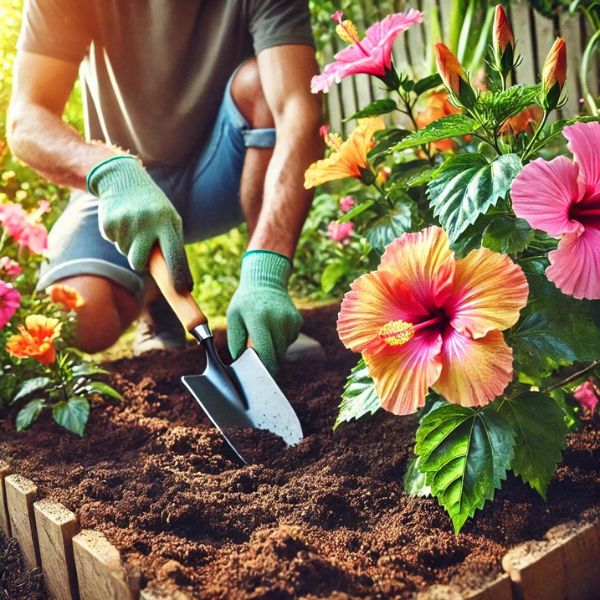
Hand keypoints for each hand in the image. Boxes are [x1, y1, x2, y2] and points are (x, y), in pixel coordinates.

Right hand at [87, 155, 191, 291]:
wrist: (123, 179)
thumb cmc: (154, 208)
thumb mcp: (170, 221)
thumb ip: (175, 249)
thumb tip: (185, 286)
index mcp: (166, 222)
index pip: (173, 253)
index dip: (176, 274)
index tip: (180, 291)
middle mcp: (146, 223)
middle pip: (139, 262)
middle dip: (140, 261)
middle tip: (142, 245)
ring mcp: (126, 223)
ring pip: (126, 253)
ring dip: (130, 245)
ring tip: (134, 225)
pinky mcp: (108, 224)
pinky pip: (114, 242)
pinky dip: (118, 236)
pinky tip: (123, 220)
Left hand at [227, 251, 302, 373]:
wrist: (266, 281)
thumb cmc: (245, 302)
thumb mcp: (233, 318)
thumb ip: (236, 342)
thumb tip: (240, 364)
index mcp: (259, 318)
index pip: (265, 352)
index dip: (263, 368)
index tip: (259, 378)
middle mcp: (279, 319)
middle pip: (277, 355)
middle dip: (268, 362)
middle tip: (258, 359)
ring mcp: (291, 320)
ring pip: (283, 350)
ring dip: (274, 349)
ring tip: (264, 334)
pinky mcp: (298, 321)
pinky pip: (289, 341)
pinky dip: (281, 340)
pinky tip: (274, 327)